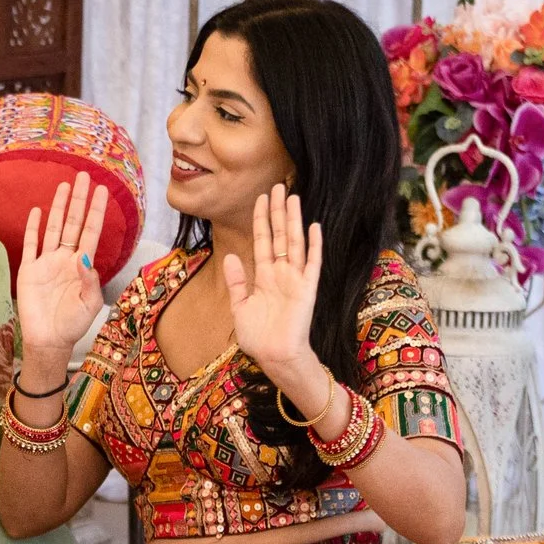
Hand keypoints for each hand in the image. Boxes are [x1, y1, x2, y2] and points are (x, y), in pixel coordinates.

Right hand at [14, 175, 110, 372]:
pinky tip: (36, 211)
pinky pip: (31, 244)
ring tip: (65, 186)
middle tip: (84, 176)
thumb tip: (86, 259)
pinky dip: (33, 227)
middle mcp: (65, 258)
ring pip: (54, 228)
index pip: (91, 232)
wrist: (48, 340)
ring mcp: (46, 262)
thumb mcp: (89, 306)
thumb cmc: (72, 325)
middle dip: (79, 200)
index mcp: (82, 266)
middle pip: (73, 223)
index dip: (96, 211)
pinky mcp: (28, 269)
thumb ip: (90, 282)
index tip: (103, 191)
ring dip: (59, 207)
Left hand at [221, 183, 324, 387]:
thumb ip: (236, 282)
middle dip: (277, 211)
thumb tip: (230, 256)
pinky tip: (314, 227)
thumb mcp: (240, 307)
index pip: (262, 241)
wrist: (274, 357)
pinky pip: (312, 264)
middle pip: (279, 235)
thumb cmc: (258, 337)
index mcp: (263, 276)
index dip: (261, 219)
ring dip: (294, 221)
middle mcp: (280, 273)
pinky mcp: (307, 290)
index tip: (260, 198)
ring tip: (293, 198)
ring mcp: (295, 280)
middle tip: (277, 186)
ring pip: (294, 243)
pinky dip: (314, 246)